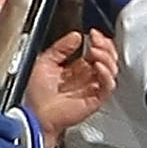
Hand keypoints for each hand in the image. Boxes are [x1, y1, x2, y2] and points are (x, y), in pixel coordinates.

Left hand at [26, 26, 117, 146]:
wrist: (35, 114)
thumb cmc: (37, 96)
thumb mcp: (45, 61)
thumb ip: (61, 48)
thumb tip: (76, 36)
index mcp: (78, 69)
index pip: (97, 52)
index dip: (99, 41)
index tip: (93, 34)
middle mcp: (87, 79)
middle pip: (108, 59)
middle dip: (105, 47)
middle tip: (97, 40)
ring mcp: (92, 89)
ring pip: (111, 71)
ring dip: (107, 57)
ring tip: (96, 51)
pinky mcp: (95, 101)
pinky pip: (108, 87)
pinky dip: (106, 74)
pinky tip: (98, 66)